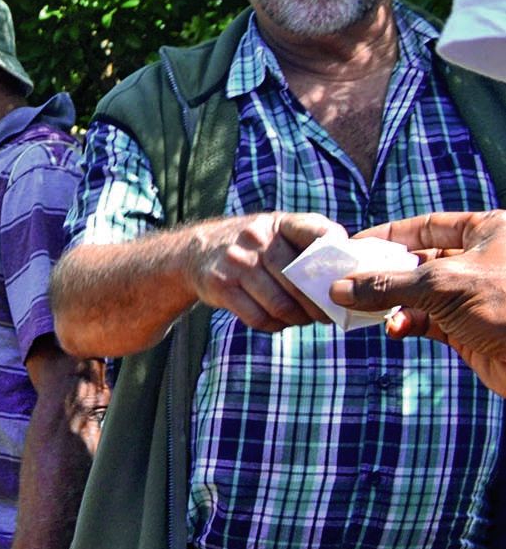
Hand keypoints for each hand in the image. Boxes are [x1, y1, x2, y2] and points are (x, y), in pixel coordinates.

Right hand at [185, 212, 341, 331]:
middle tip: (331, 314)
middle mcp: (257, 239)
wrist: (196, 251)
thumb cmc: (253, 245)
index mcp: (279, 223)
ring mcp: (237, 263)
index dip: (338, 254)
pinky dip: (274, 325)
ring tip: (306, 320)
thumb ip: (310, 242)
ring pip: (280, 304)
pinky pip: (257, 317)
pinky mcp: (221, 287)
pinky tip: (281, 322)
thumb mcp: (277, 230)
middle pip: (301, 282)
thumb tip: (352, 270)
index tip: (349, 275)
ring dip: (298, 319)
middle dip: (320, 304)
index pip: (318, 233)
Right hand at [333, 211, 505, 397]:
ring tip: (366, 312)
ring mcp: (476, 295)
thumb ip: (388, 284)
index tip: (353, 247)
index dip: (388, 235)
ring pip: (419, 294)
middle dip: (383, 275)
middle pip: (419, 260)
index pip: (428, 224)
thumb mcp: (443, 285)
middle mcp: (482, 260)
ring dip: (391, 304)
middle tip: (348, 284)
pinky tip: (394, 329)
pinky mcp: (470, 327)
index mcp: (488, 231)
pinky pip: (427, 320)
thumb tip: (340, 288)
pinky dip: (407, 324)